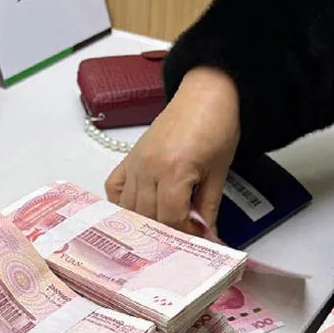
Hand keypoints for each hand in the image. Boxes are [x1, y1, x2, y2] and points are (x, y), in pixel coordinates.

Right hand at [105, 67, 239, 236]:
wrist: (204, 94)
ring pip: (129, 208)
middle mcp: (148, 168)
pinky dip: (122, 203)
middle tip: (184, 232)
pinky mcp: (129, 158)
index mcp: (174, 171)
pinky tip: (138, 209)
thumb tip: (208, 237)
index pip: (170, 218)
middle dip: (167, 230)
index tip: (197, 236)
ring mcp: (135, 163)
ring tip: (165, 223)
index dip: (185, 233)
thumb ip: (209, 208)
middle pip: (148, 217)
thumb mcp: (219, 172)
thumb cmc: (216, 127)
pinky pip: (114, 189)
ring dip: (146, 220)